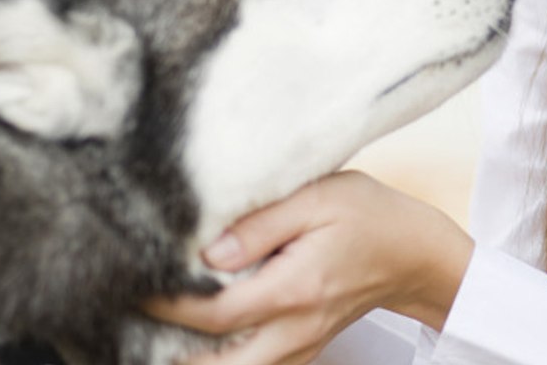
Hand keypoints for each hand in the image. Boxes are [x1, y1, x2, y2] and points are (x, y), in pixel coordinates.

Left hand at [144, 170, 474, 364]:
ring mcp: (303, 344)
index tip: (134, 284)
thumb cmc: (371, 215)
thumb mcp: (319, 197)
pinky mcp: (305, 347)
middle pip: (220, 364)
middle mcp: (297, 328)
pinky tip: (198, 342)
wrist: (416, 252)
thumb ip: (262, 223)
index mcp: (296, 289)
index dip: (167, 303)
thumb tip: (209, 250)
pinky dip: (225, 361)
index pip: (216, 311)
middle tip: (130, 329)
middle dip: (170, 353)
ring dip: (195, 361)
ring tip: (153, 337)